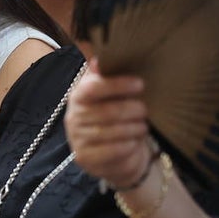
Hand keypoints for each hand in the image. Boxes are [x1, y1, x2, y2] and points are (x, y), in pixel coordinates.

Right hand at [65, 59, 152, 188]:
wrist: (114, 155)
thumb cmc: (115, 118)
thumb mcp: (111, 95)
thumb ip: (105, 77)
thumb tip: (98, 59)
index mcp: (78, 96)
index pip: (93, 88)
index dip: (117, 85)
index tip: (140, 84)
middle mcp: (73, 117)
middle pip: (106, 111)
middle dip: (131, 110)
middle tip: (145, 110)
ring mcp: (77, 139)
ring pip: (110, 132)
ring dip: (132, 129)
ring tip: (143, 126)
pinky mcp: (84, 158)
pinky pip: (111, 151)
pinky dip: (127, 145)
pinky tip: (135, 142)